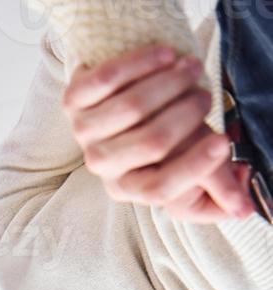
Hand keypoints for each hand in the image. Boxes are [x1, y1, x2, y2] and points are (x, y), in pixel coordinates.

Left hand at [62, 45, 255, 221]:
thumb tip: (243, 209)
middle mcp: (102, 166)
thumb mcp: (187, 160)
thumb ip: (216, 185)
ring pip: (133, 108)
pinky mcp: (72, 101)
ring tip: (193, 68)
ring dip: (171, 83)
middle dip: (188, 114)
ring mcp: (83, 134)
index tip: (224, 143)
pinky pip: (109, 79)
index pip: (160, 189)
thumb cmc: (158, 135)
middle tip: (206, 95)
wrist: (114, 99)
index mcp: (128, 188)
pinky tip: (167, 55)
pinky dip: (143, 63)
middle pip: (152, 143)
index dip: (194, 167)